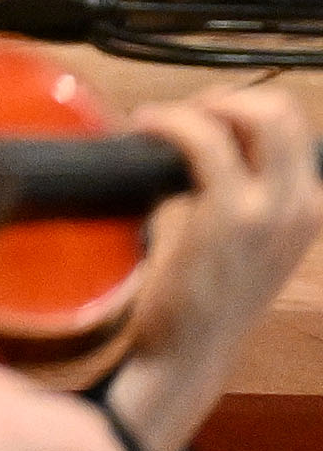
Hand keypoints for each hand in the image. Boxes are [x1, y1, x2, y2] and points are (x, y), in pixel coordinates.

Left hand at [103, 82, 321, 450]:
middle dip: (224, 99)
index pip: (288, 124)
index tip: (197, 120)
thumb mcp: (241, 237)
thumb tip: (193, 130)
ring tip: (157, 125)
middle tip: (180, 119)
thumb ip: (236, 187)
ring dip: (194, 108)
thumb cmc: (202, 292)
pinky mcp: (229, 216)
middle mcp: (302, 206)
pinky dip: (168, 121)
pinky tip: (143, 128)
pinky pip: (201, 137)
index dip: (238, 108)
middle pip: (278, 108)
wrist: (188, 351)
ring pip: (252, 113)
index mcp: (308, 207)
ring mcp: (271, 211)